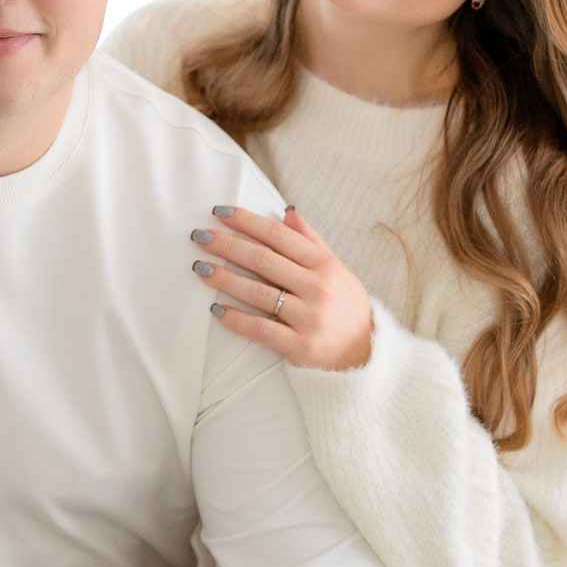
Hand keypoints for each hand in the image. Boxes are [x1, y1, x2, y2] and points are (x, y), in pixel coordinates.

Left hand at [193, 205, 373, 370]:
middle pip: (263, 261)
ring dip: (225, 279)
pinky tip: (216, 309)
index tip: (220, 212)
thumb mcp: (338, 269)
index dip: (247, 221)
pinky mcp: (300, 346)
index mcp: (326, 265)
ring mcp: (309, 318)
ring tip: (201, 267)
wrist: (367, 354)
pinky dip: (236, 319)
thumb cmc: (347, 307)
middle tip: (199, 236)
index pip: (279, 236)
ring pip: (258, 293)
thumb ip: (312, 241)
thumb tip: (287, 212)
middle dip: (227, 245)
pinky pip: (261, 329)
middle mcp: (318, 288)